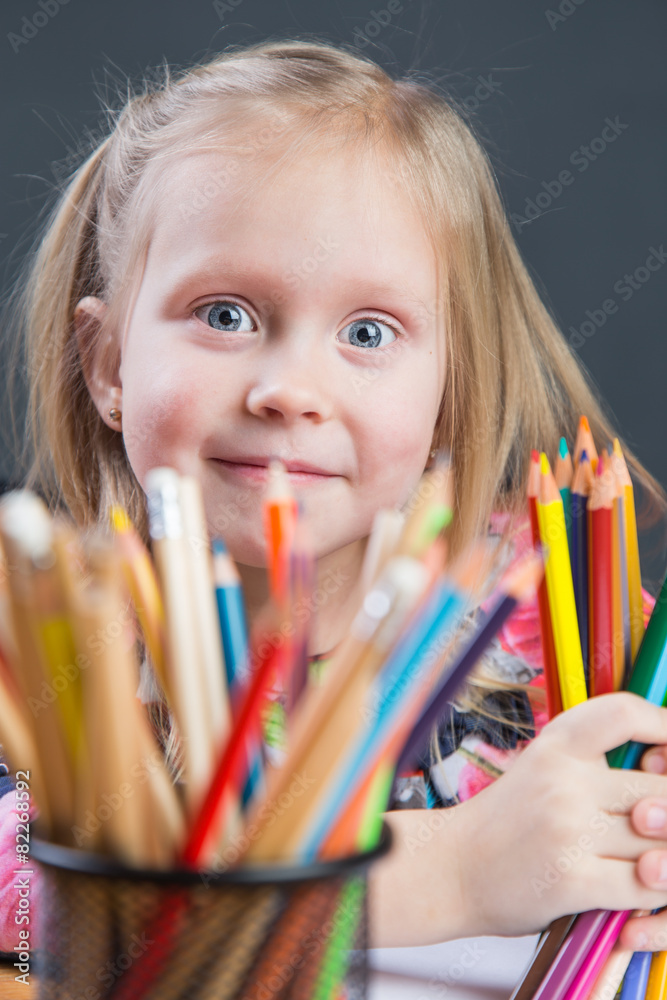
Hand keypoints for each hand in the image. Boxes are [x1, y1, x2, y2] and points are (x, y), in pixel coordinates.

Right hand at [453, 693, 666, 938]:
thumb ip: (598, 763)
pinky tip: (638, 885)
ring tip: (647, 860)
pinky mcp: (571, 880)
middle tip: (650, 825)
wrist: (450, 868)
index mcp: (557, 744)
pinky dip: (654, 891)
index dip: (664, 725)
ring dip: (663, 859)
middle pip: (661, 790)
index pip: (625, 714)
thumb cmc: (508, 822)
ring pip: (660, 843)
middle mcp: (563, 779)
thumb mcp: (545, 768)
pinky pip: (646, 886)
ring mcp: (568, 830)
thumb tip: (664, 765)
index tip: (666, 751)